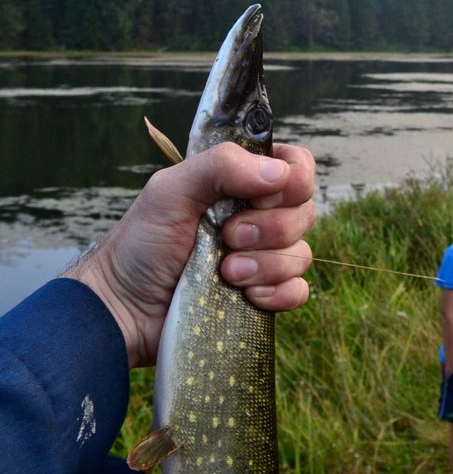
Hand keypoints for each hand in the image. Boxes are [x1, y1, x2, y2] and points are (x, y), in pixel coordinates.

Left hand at [62, 142, 315, 366]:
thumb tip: (280, 172)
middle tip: (228, 237)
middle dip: (269, 228)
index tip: (262, 195)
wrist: (125, 308)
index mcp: (240, 184)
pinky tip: (246, 296)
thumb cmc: (141, 244)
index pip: (295, 167)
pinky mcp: (264, 297)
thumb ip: (221, 166)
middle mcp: (258, 217)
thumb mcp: (170, 191)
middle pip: (305, 212)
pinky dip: (277, 294)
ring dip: (265, 264)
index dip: (292, 180)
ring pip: (301, 255)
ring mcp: (263, 260)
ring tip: (225, 272)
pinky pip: (298, 292)